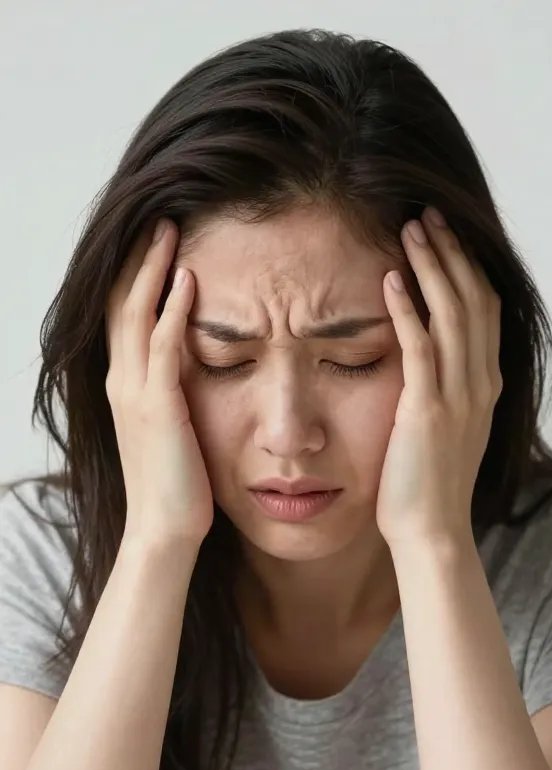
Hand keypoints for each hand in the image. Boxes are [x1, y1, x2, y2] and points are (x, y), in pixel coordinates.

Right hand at [104, 218, 213, 547]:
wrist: (163, 531)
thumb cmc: (176, 486)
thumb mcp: (170, 432)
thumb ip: (173, 397)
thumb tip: (193, 375)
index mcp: (126, 387)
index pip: (125, 317)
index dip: (136, 277)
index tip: (157, 243)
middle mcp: (122, 382)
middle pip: (122, 303)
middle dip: (139, 258)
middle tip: (160, 219)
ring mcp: (136, 393)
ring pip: (137, 314)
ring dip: (153, 269)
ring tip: (169, 230)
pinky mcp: (159, 407)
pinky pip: (163, 346)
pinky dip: (173, 310)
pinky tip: (188, 279)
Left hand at [376, 206, 502, 550]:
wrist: (432, 531)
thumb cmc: (428, 484)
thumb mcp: (447, 428)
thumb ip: (444, 390)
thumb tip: (427, 361)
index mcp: (485, 385)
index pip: (484, 311)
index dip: (467, 269)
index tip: (445, 237)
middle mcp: (480, 383)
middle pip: (473, 300)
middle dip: (452, 253)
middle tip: (428, 215)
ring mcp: (458, 396)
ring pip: (452, 314)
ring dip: (431, 267)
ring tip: (410, 229)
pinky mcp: (426, 411)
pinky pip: (420, 348)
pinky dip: (406, 309)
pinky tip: (389, 279)